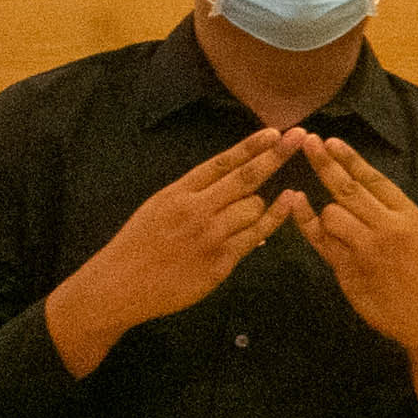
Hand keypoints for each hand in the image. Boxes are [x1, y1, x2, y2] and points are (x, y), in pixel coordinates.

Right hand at [47, 128, 293, 368]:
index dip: (250, 146)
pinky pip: (256, 235)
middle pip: (246, 178)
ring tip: (234, 217)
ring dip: (257, 206)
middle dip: (275, 156)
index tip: (275, 131)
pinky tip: (288, 204)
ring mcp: (210, 236)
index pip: (221, 163)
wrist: (117, 287)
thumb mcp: (158, 208)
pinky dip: (272, 219)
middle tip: (300, 136)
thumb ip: (194, 194)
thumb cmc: (139, 245)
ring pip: (254, 207)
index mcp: (177, 193)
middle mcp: (195, 210)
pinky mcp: (220, 261)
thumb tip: (234, 184)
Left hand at [282, 133, 417, 410]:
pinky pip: (321, 240)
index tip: (330, 141)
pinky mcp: (350, 270)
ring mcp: (368, 249)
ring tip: (340, 228)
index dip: (350, 159)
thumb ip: (390, 214)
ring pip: (331, 213)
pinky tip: (297, 207)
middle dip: (325, 163)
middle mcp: (389, 227)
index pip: (374, 179)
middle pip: (348, 189)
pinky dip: (308, 223)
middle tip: (306, 141)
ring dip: (327, 213)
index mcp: (410, 215)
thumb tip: (357, 188)